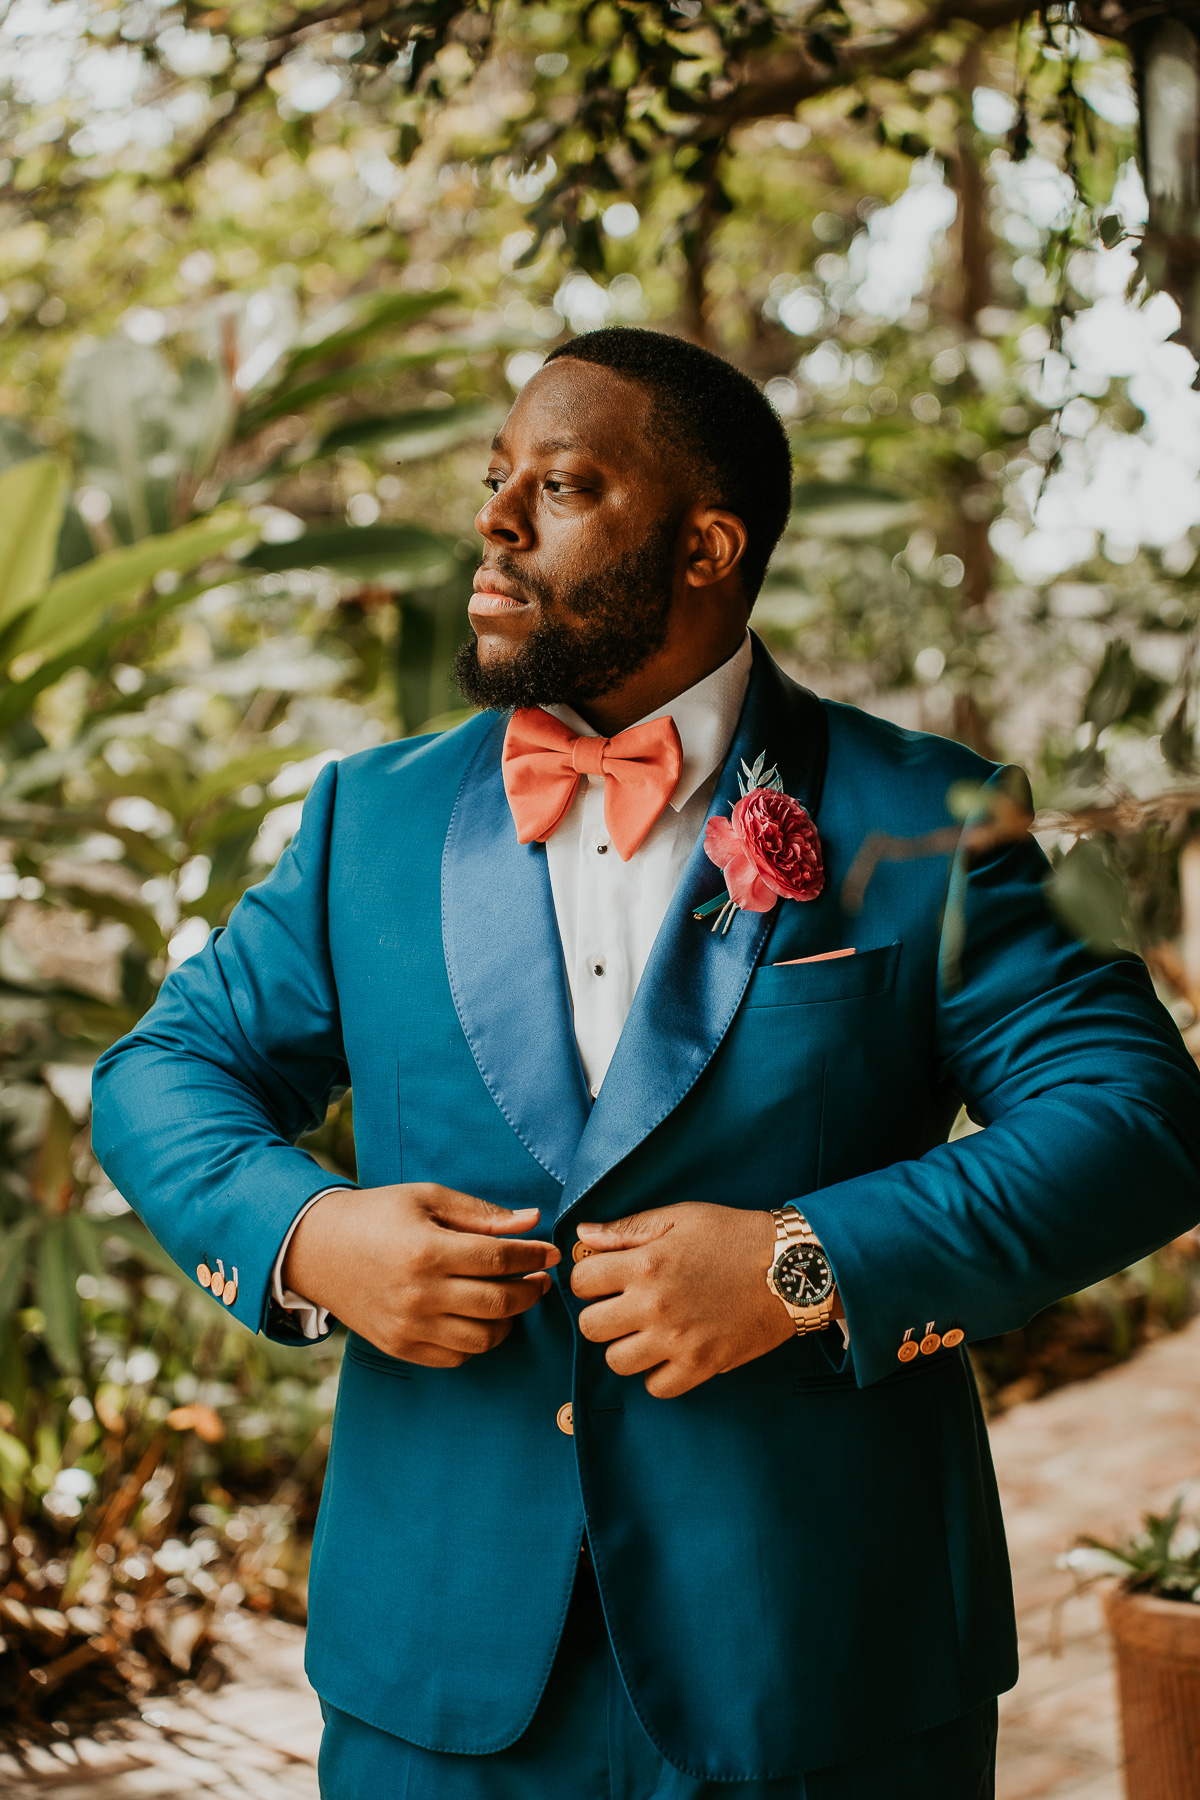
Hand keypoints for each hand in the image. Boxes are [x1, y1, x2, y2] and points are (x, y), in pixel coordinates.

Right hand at [283, 1184, 559, 1368]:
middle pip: (498, 1303)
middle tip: (539, 1278)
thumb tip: (531, 1221)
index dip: (532, 1257)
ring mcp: (408, 1326)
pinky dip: (477, 1341)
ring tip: (511, 1299)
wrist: (316, 1250)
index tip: (550, 1253)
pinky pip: (456, 1357)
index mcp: (426, 1251)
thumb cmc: (376, 1216)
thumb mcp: (426, 1199)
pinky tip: (478, 1317)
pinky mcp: (399, 1347)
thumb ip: (480, 1214)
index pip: (498, 1260)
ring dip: (508, 1320)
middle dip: (530, 1291)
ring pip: (483, 1338)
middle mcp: (419, 1294)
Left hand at [572, 1202, 810, 1397]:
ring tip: (645, 1331)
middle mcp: (655, 1305)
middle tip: (623, 1307)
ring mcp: (678, 1340)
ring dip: (625, 1347)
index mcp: (645, 1264)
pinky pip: (656, 1387)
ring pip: (617, 1361)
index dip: (589, 1279)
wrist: (791, 1268)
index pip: (581, 1282)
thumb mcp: (680, 1217)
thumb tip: (582, 1235)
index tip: (605, 1279)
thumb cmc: (735, 1236)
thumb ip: (627, 1229)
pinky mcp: (702, 1365)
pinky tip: (669, 1352)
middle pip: (590, 1327)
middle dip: (600, 1314)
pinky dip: (657, 1374)